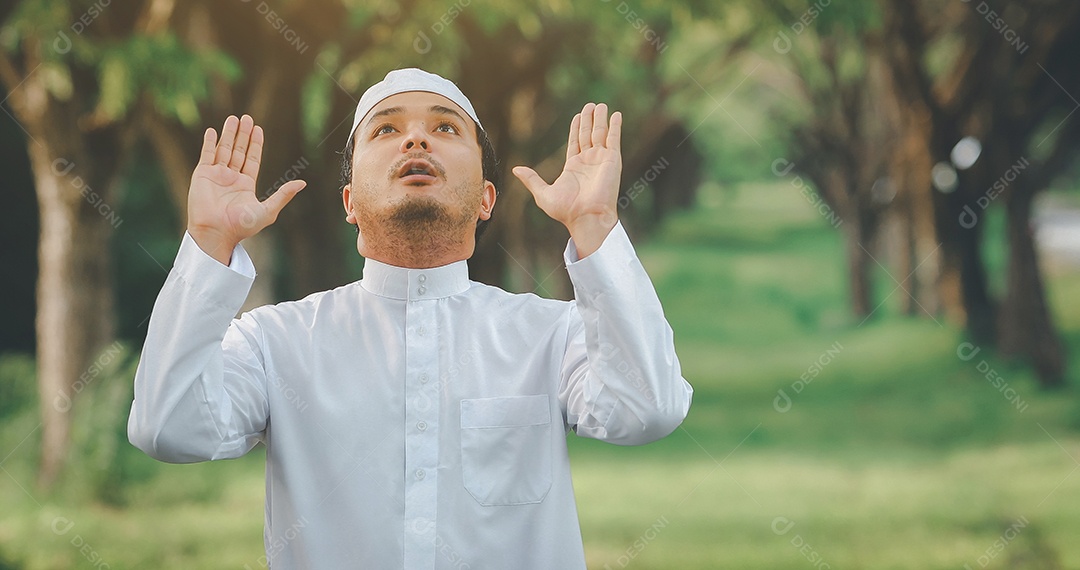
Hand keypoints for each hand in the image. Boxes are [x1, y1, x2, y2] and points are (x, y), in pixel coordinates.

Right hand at [187, 114, 305, 264]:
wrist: (217, 233)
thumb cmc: (242, 226)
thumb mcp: (268, 210)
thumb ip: (283, 195)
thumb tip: (302, 183)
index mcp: (246, 185)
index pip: (252, 159)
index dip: (255, 144)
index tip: (258, 129)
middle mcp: (231, 178)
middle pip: (238, 151)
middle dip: (243, 135)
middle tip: (247, 118)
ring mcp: (216, 176)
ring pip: (223, 149)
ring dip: (228, 134)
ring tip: (233, 118)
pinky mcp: (202, 175)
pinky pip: (206, 155)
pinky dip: (209, 142)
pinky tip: (213, 131)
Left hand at [513, 102, 621, 257]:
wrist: (586, 218)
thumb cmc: (566, 210)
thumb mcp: (543, 193)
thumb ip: (531, 179)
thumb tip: (516, 169)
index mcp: (573, 167)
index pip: (576, 142)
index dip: (576, 128)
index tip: (578, 116)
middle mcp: (589, 162)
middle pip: (588, 135)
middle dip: (589, 120)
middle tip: (590, 105)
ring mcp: (601, 160)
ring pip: (600, 134)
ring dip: (600, 119)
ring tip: (600, 105)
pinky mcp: (612, 160)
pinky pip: (614, 139)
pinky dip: (615, 126)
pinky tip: (616, 115)